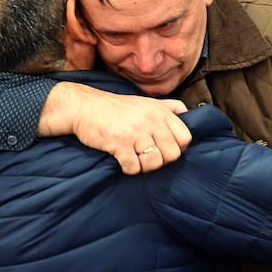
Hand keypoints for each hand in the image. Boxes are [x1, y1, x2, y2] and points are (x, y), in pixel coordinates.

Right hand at [39, 83, 191, 174]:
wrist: (83, 107)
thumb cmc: (115, 108)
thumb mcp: (146, 101)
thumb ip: (168, 107)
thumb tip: (188, 112)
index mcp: (159, 111)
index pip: (185, 137)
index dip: (178, 148)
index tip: (164, 149)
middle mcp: (150, 121)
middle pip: (172, 154)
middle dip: (162, 161)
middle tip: (148, 157)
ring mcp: (135, 132)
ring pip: (154, 163)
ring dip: (145, 167)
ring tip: (135, 159)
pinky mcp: (119, 143)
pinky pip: (134, 167)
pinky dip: (129, 169)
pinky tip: (123, 161)